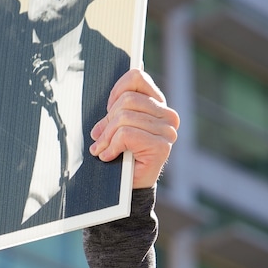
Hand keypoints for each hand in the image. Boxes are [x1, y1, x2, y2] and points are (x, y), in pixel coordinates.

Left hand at [88, 69, 179, 188]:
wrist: (127, 190)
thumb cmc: (121, 156)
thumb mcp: (116, 126)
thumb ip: (118, 108)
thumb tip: (111, 99)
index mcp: (158, 105)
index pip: (137, 78)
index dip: (116, 91)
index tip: (108, 108)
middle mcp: (168, 116)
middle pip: (127, 100)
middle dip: (107, 121)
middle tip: (99, 138)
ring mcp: (167, 132)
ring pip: (124, 117)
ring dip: (107, 137)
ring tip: (102, 149)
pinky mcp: (161, 147)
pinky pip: (126, 134)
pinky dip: (111, 146)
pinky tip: (108, 156)